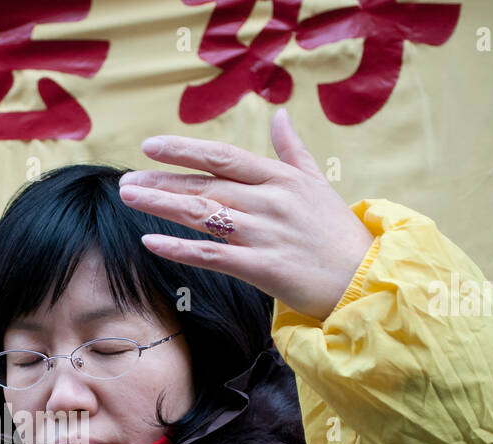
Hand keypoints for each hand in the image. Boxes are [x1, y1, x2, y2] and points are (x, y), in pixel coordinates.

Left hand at [117, 108, 374, 320]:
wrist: (364, 279)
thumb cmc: (339, 233)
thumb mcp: (318, 184)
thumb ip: (292, 151)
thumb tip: (280, 116)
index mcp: (281, 179)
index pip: (223, 157)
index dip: (185, 149)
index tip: (151, 146)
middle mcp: (269, 201)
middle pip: (205, 185)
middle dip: (162, 181)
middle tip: (127, 179)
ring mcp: (264, 234)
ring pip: (202, 214)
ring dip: (161, 205)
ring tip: (129, 198)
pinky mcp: (262, 268)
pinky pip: (211, 255)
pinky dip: (178, 247)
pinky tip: (150, 240)